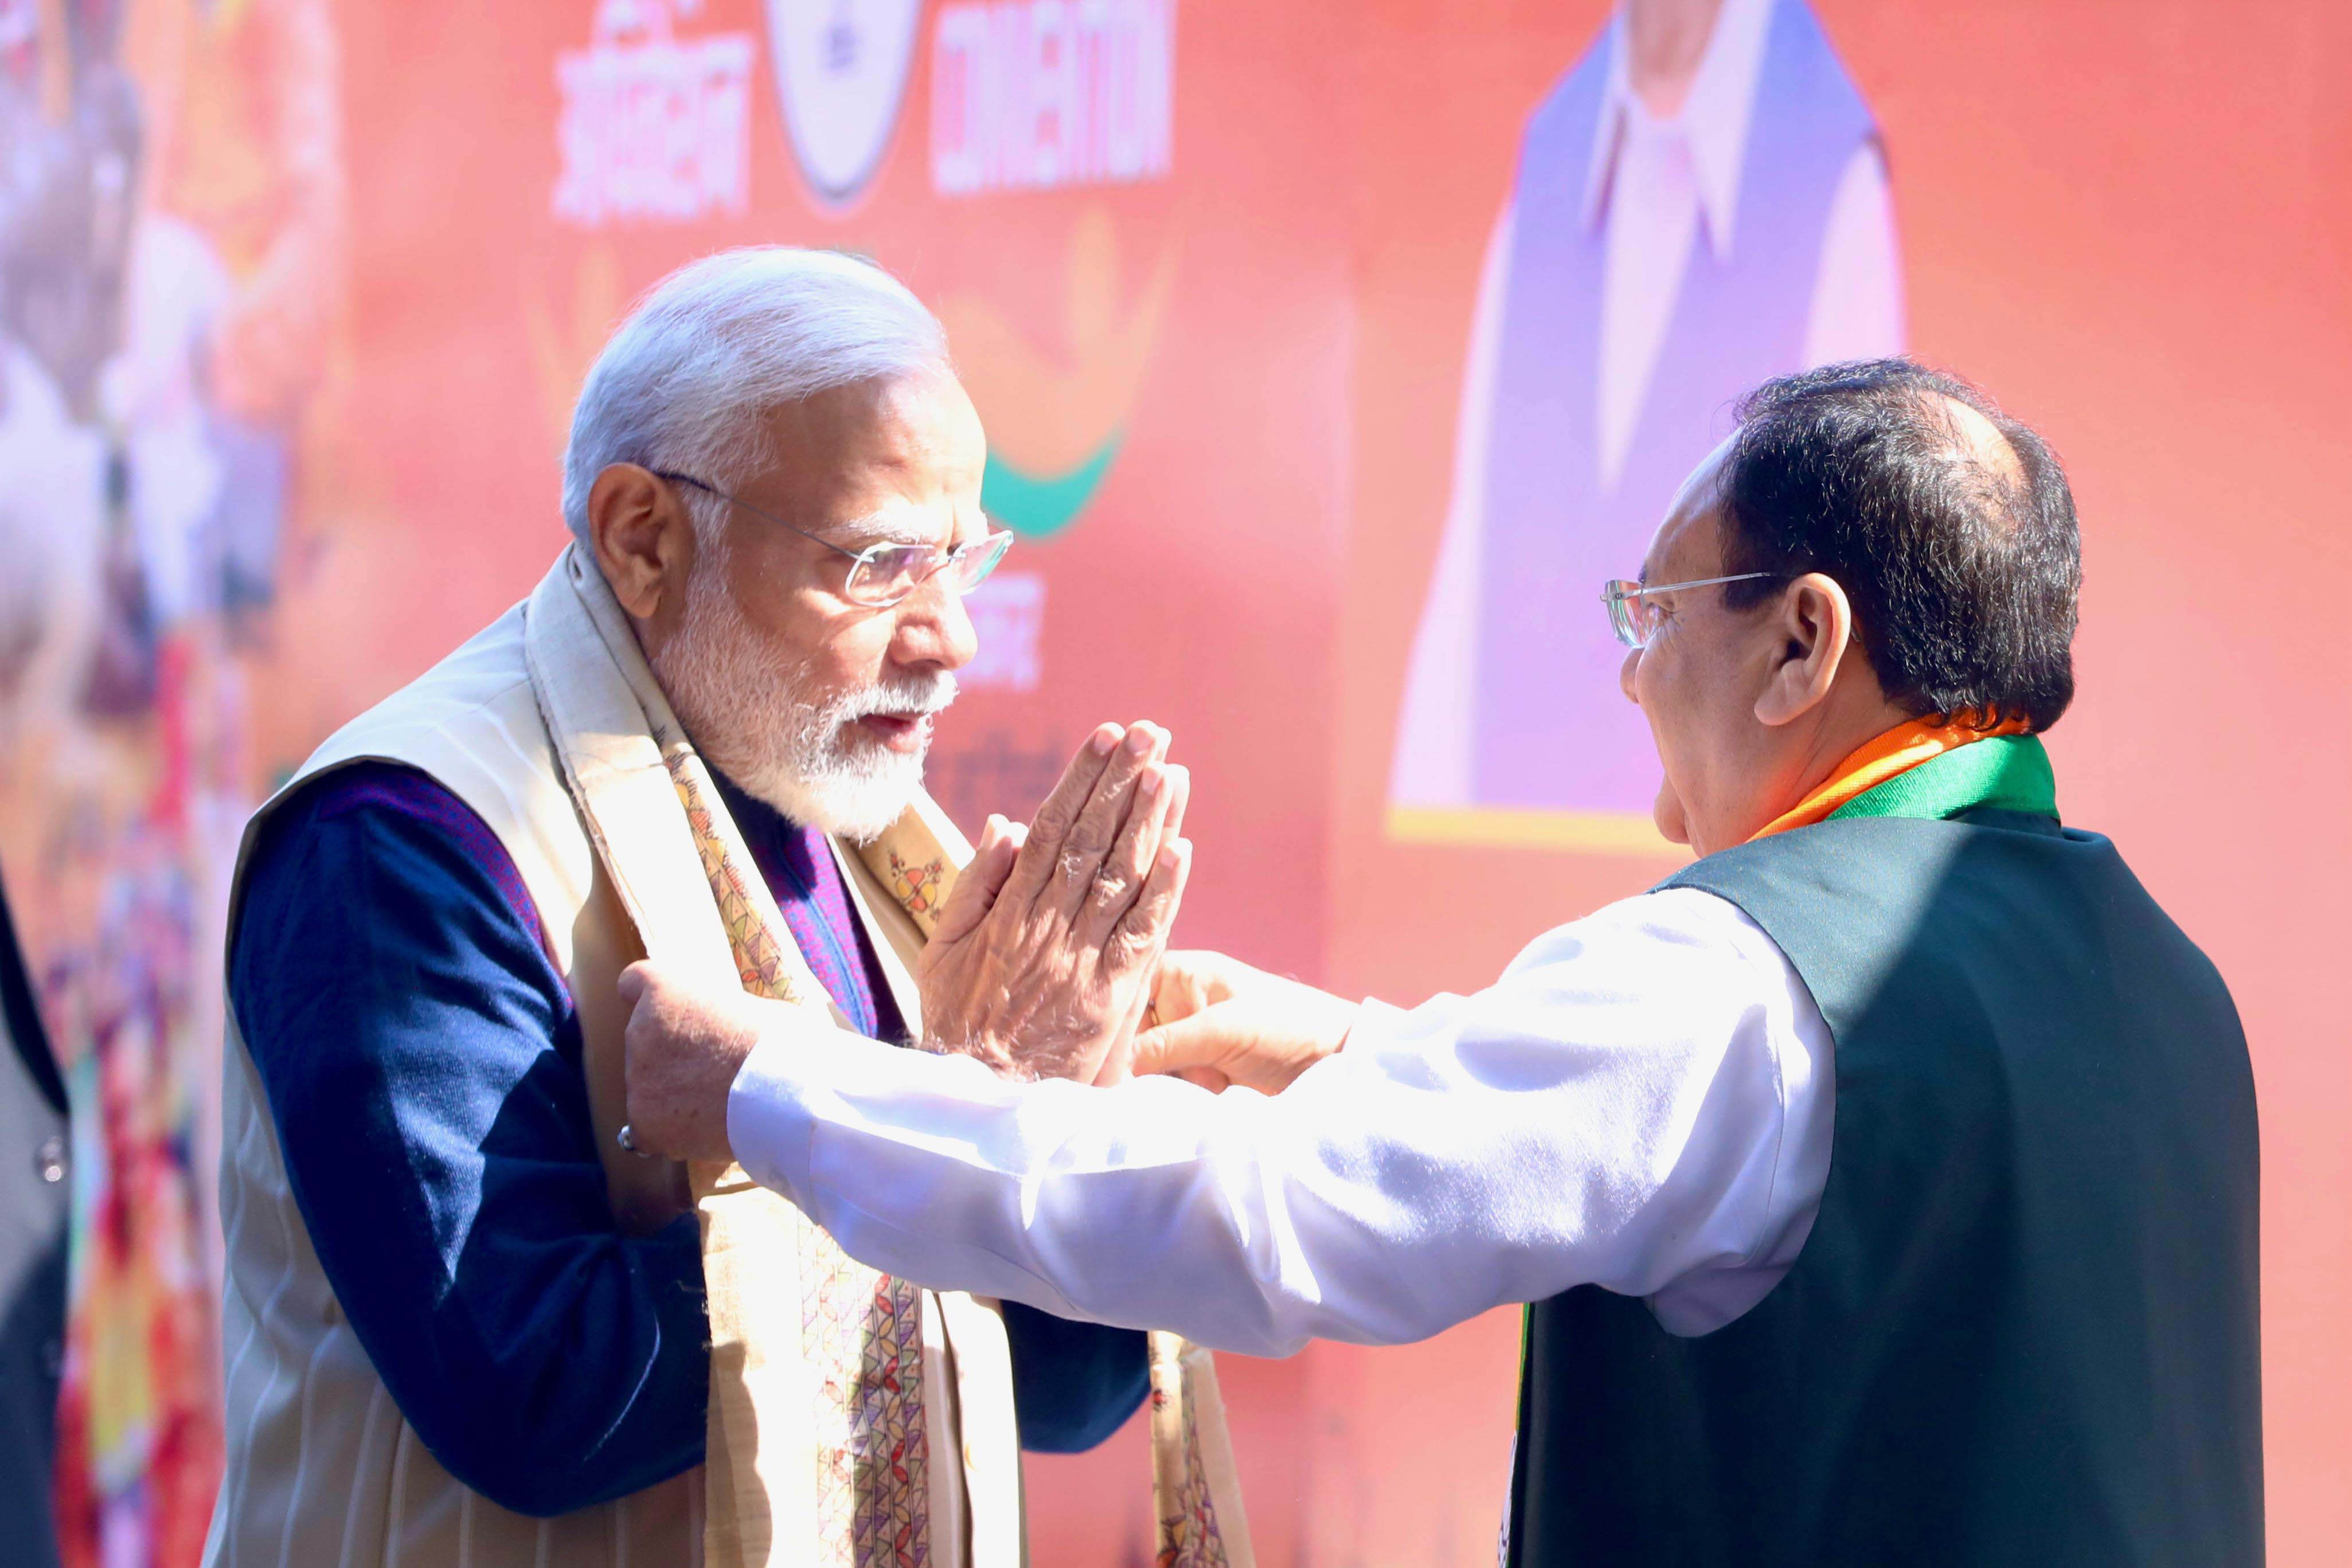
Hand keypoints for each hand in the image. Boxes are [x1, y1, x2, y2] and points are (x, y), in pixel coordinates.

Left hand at [618, 960, 778, 1162]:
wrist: (781, 1093)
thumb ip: (720, 1016)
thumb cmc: (780, 1043)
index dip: (654, 1003)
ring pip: (648, 1088)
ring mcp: (637, 1078)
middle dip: (674, 1056)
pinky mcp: (642, 1122)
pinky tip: (702, 1132)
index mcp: (663, 990)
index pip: (633, 983)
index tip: (669, 1016)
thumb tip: (725, 1033)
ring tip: (719, 1105)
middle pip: (645, 1043)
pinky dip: (670, 1132)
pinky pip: (646, 1129)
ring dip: (674, 1094)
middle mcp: (638, 1030)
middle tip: (715, 1070)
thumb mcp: (750, 1007)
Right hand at [918, 721, 1192, 1082]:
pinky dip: (1164, 892)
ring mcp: (1082, 961)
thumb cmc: (956, 1022)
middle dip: (1124, 782)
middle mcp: (1049, 928)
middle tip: (1153, 733)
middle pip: (1093, 841)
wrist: (977, 1097)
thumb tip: (1007, 824)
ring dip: (1150, 821)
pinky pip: (1142, 936)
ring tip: (1171, 770)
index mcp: (1008, 912)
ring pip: (1122, 879)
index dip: (1081, 779)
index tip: (1106, 737)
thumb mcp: (941, 951)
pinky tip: (1182, 848)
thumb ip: (975, 886)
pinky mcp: (1111, 997)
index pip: (1052, 829)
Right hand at [1130, 950, 1356, 1093]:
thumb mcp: (1223, 1032)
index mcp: (1186, 974)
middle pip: (1132, 1029)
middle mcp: (1183, 1001)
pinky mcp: (1205, 1067)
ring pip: (1148, 1059)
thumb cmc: (1286, 1029)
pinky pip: (1171, 1079)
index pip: (1127, 987)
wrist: (1338, 1065)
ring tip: (1201, 1082)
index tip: (1095, 1048)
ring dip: (1164, 1078)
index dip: (1110, 1016)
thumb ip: (1166, 1044)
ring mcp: (1193, 1036)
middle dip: (1140, 1057)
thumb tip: (1110, 1066)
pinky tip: (1201, 1092)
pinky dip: (1179, 1091)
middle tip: (1161, 1073)